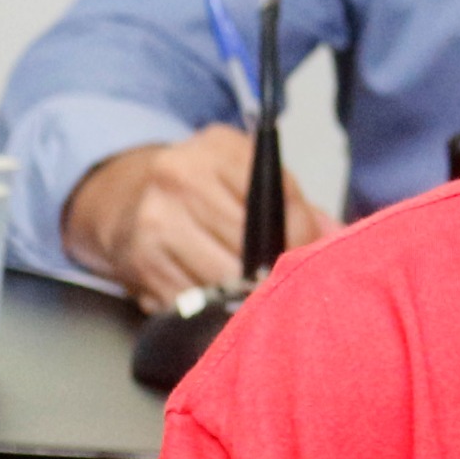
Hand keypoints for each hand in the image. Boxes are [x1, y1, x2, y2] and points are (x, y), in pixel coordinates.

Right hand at [62, 125, 333, 311]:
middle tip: (282, 286)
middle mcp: (181, 178)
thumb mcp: (243, 174)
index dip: (302, 238)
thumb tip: (338, 239)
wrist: (121, 198)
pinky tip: (214, 301)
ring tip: (250, 297)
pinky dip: (210, 309)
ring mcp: (156, 221)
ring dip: (244, 297)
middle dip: (274, 273)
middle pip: (252, 245)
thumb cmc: (199, 188)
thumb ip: (295, 204)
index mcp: (218, 149)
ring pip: (226, 279)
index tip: (306, 259)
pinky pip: (194, 301)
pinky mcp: (141, 263)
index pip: (278, 200)